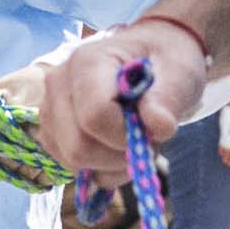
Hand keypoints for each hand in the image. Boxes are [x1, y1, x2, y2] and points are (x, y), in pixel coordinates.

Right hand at [37, 20, 209, 177]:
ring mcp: (50, 110)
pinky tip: (120, 149)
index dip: (126, 136)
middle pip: (77, 147)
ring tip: (134, 139)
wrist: (152, 59)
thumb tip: (159, 126)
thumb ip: (168, 97)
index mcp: (86, 62)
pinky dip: (103, 169)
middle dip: (118, 155)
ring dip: (112, 163)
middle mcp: (58, 85)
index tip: (151, 130)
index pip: (94, 116)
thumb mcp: (179, 71)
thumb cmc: (164, 61)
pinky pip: (72, 168)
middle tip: (146, 139)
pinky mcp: (53, 132)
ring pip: (73, 161)